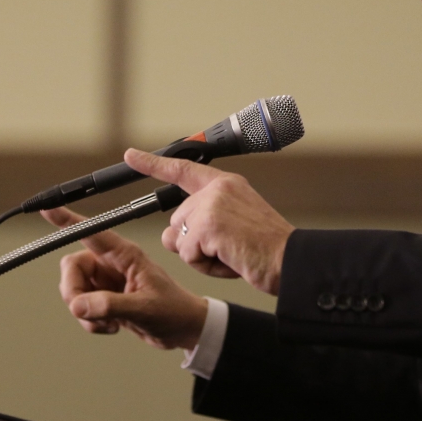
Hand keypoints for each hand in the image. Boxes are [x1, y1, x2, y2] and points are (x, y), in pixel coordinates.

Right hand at [41, 207, 207, 350]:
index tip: (47, 208)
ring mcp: (107, 281)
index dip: (68, 219)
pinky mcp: (104, 298)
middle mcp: (112, 263)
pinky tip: (111, 327)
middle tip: (84, 311)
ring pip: (73, 288)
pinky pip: (80, 306)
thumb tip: (78, 305)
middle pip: (71, 266)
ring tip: (108, 322)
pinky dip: (89, 320)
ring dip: (83, 311)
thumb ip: (110, 305)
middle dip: (72, 291)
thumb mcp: (144, 308)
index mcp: (126, 255)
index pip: (92, 232)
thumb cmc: (173, 311)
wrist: (182, 329)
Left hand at [124, 148, 294, 295]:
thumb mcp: (232, 226)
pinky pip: (188, 254)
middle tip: (229, 248)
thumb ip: (202, 223)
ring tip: (232, 254)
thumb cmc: (267, 249)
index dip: (154, 163)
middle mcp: (217, 189)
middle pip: (177, 221)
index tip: (132, 155)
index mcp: (226, 184)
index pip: (183, 169)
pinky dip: (206, 265)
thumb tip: (169, 236)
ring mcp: (211, 205)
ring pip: (179, 240)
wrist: (289, 260)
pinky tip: (230, 259)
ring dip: (200, 256)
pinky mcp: (208, 225)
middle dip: (194, 243)